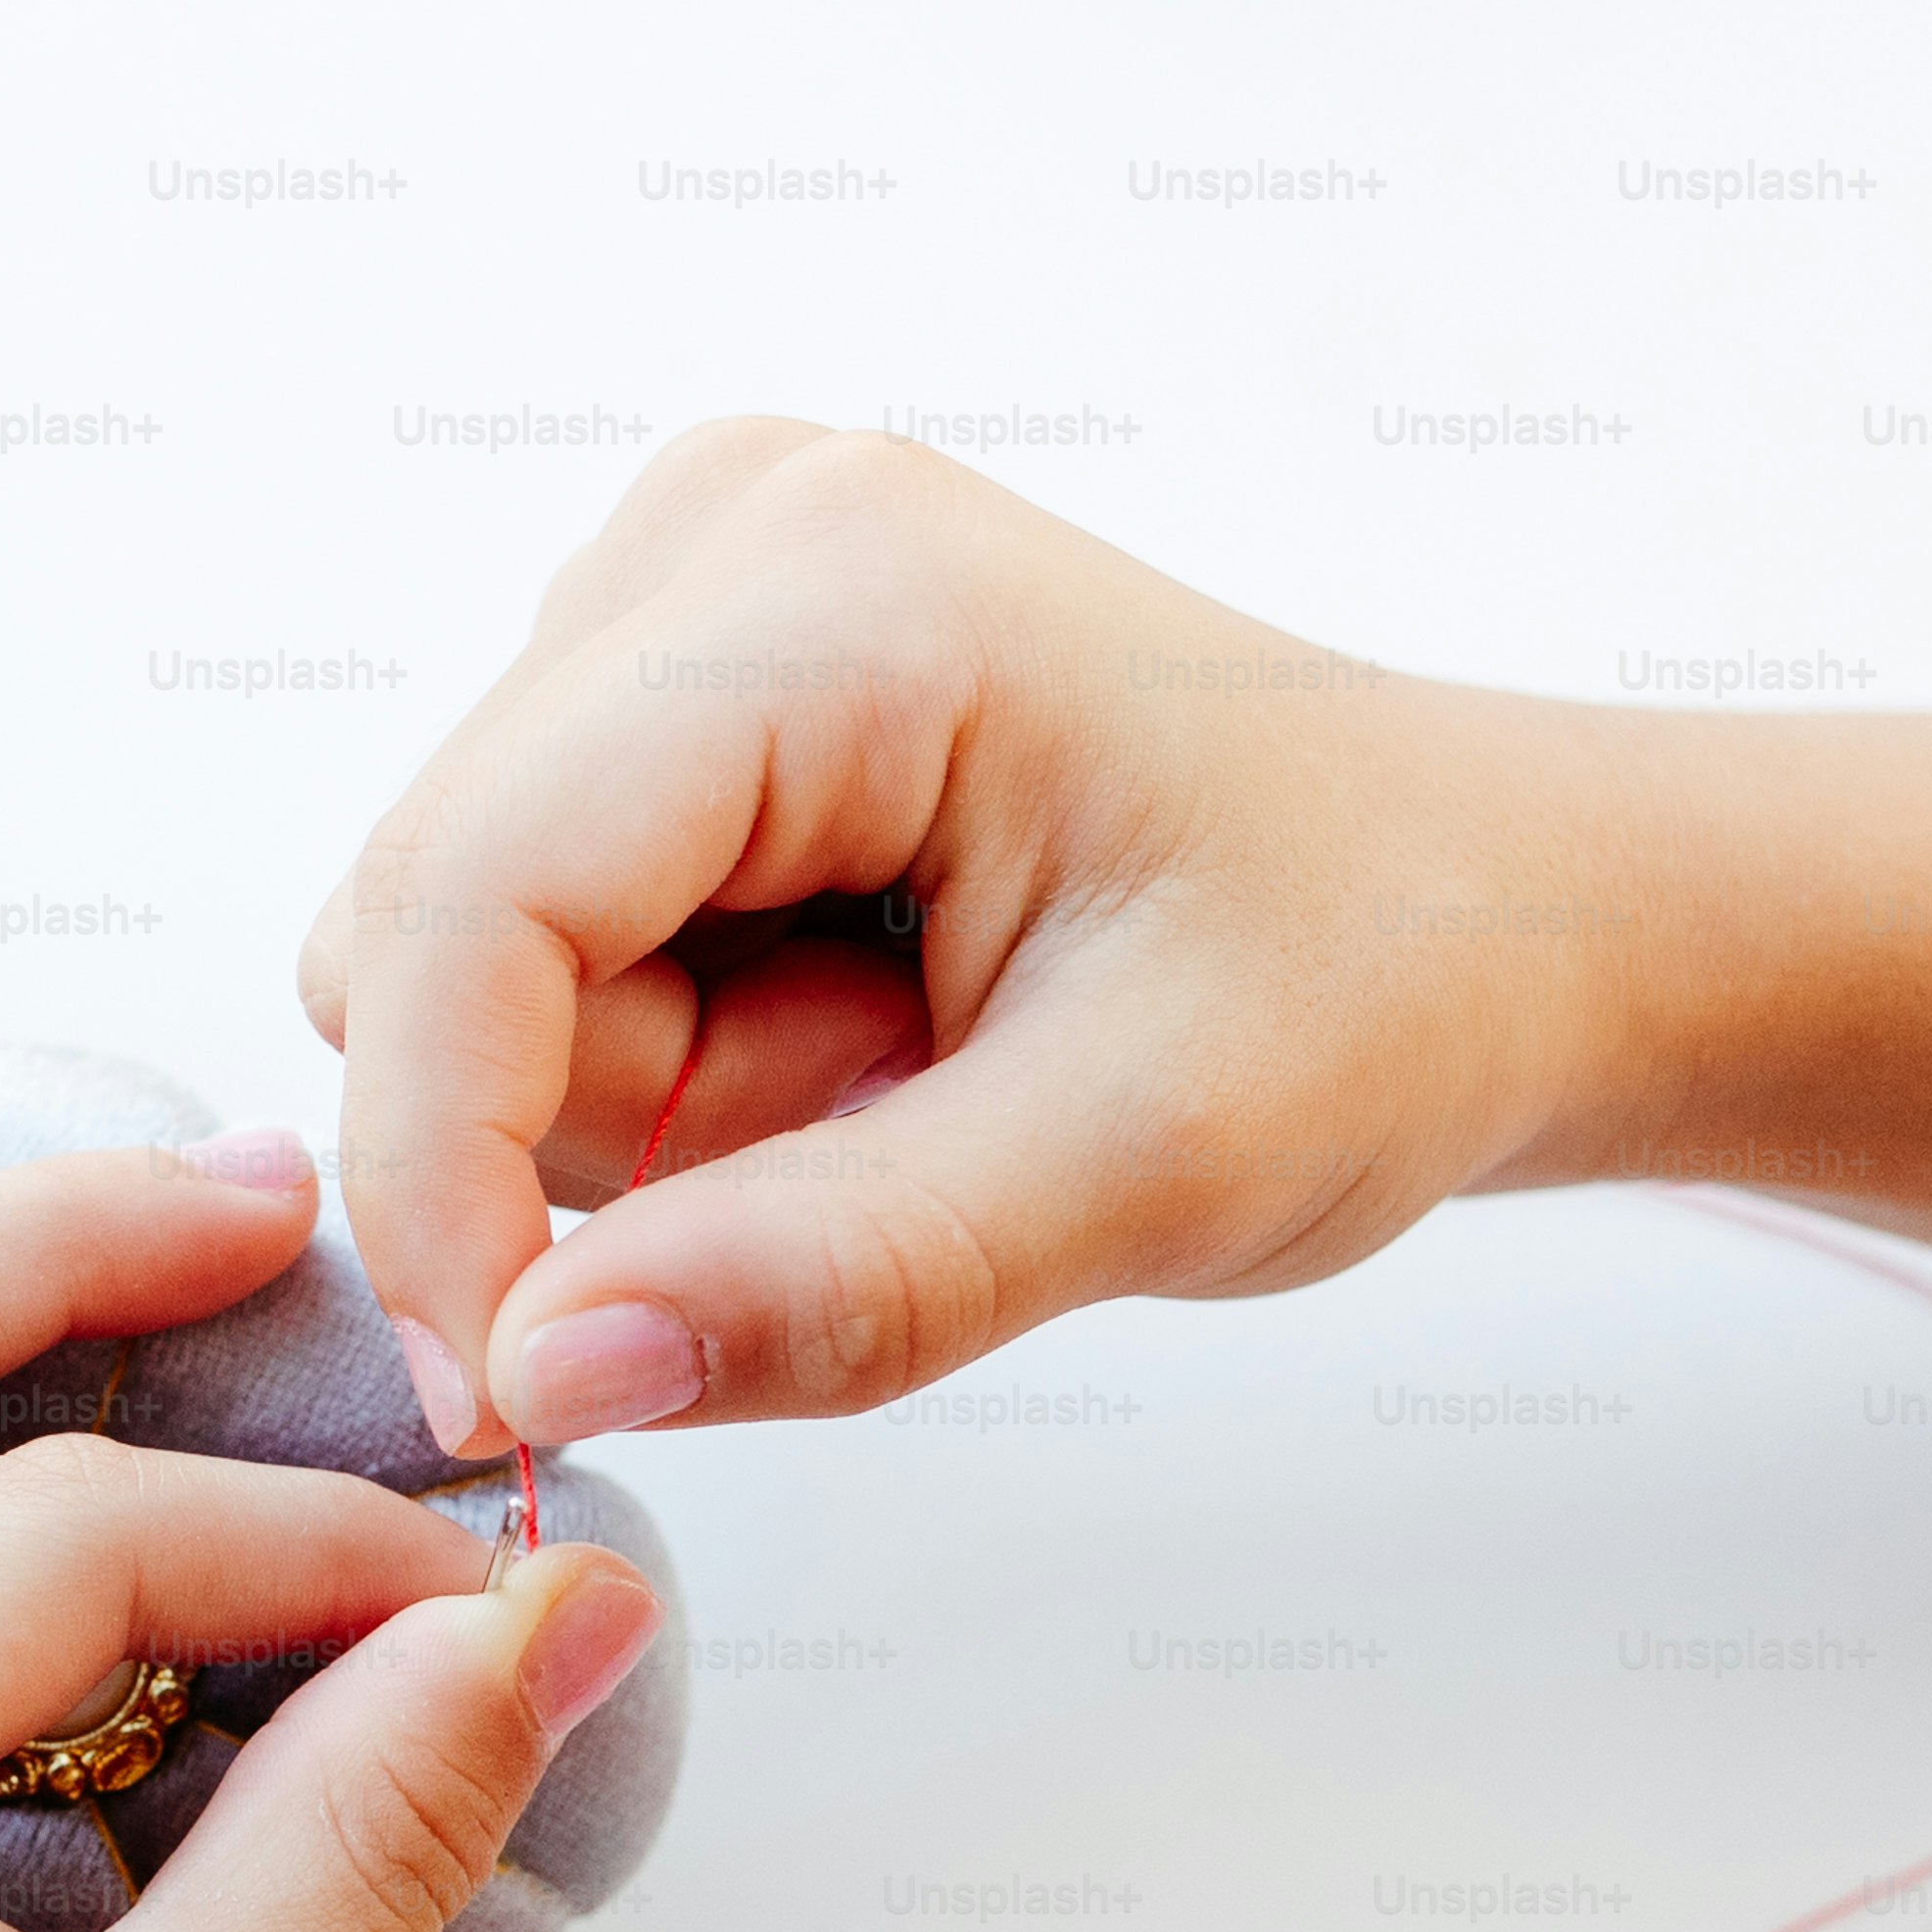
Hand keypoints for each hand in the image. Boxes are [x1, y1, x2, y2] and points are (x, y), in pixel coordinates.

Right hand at [302, 416, 1641, 1452]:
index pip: (466, 899)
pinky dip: (674, 1059)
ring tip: (910, 1067)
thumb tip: (537, 1371)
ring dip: (660, 1103)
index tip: (503, 1399)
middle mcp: (717, 533)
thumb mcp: (1151, 1165)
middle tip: (901, 1132)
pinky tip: (861, 1023)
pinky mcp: (672, 684)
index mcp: (835, 586)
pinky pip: (524, 949)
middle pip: (431, 935)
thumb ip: (841, 1274)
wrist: (1499, 913)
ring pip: (457, 960)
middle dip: (623, 1125)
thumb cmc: (1381, 990)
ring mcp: (681, 594)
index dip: (434, 1171)